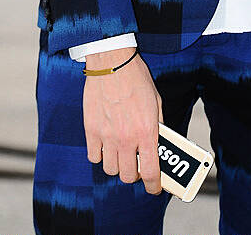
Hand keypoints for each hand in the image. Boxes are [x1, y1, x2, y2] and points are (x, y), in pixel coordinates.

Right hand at [82, 47, 163, 194]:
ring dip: (117, 165)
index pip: (149, 172)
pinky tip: (105, 145)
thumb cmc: (136, 78)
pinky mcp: (91, 130)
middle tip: (136, 163)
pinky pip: (94, 156)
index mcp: (146, 132)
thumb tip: (159, 144)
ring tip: (120, 152)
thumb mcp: (156, 102)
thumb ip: (157, 126)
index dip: (153, 185)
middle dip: (134, 173)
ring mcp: (106, 136)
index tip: (154, 188)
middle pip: (128, 175)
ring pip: (110, 169)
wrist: (112, 62)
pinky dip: (100, 155)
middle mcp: (125, 138)